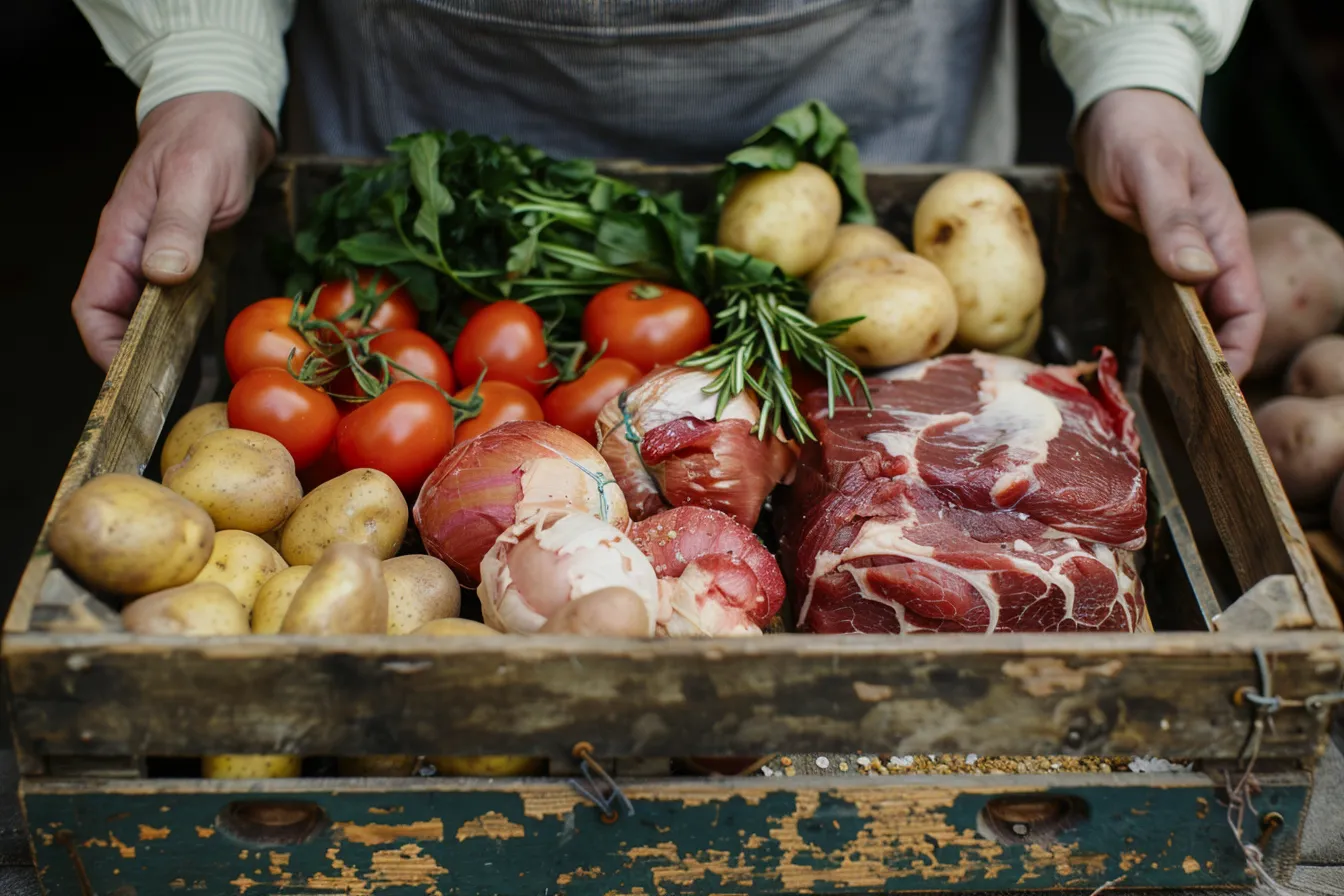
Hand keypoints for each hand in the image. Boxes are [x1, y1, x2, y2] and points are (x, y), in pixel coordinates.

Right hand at [73, 92, 274, 369]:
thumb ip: (178, 226)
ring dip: (162, 346)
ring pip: (149, 313)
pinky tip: (209, 348)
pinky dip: (188, 326)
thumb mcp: (197, 179)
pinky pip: (179, 300)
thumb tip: (160, 273)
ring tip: (185, 384)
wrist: (227, 108)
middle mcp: (136, 250)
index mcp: (123, 236)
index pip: (94, 305)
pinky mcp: (189, 253)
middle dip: (135, 358)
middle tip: (166, 394)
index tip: (132, 376)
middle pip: (118, 318)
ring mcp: (162, 253)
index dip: (105, 345)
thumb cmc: (207, 136)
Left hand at [1076, 88, 1263, 379]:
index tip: (1221, 391)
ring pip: (1194, 313)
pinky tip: (1142, 350)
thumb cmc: (1137, 130)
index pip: (1245, 307)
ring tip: (1168, 397)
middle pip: (1223, 319)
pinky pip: (1167, 297)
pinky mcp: (1155, 251)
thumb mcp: (1149, 172)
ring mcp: (1182, 251)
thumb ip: (1172, 220)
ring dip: (1186, 350)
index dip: (1238, 352)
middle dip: (1214, 365)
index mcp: (1221, 234)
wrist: (1117, 103)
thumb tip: (1197, 273)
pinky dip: (1161, 326)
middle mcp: (1208, 249)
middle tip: (1190, 414)